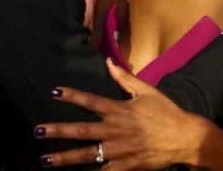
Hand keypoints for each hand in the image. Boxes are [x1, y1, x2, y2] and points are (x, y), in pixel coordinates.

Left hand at [36, 59, 205, 168]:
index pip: (91, 101)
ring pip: (87, 155)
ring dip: (64, 157)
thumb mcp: (147, 91)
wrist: (184, 137)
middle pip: (81, 130)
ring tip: (44, 159)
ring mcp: (120, 150)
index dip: (72, 96)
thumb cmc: (166, 112)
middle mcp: (116, 130)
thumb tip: (109, 62)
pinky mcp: (126, 166)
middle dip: (58, 131)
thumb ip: (125, 78)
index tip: (54, 92)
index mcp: (120, 110)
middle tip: (37, 132)